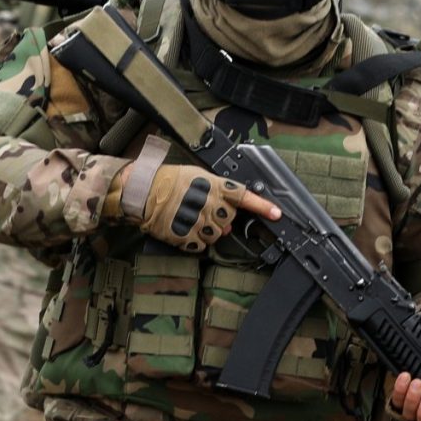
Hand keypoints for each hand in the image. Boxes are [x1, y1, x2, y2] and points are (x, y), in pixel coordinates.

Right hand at [104, 162, 278, 251]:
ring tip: (192, 218)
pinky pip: (201, 245)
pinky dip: (196, 240)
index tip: (277, 214)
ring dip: (209, 231)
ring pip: (217, 235)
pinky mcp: (186, 235)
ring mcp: (198, 221)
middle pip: (230, 221)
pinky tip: (185, 228)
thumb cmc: (170, 180)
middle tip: (206, 212)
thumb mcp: (198, 176)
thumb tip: (229, 213)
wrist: (144, 191)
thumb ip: (217, 192)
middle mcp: (209, 204)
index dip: (262, 206)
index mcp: (214, 186)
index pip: (244, 196)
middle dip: (222, 220)